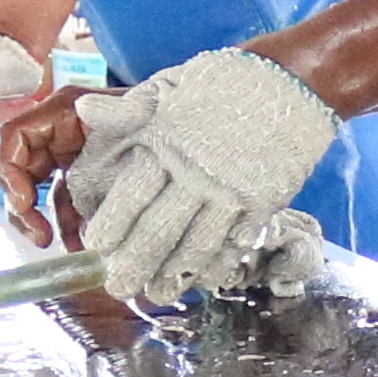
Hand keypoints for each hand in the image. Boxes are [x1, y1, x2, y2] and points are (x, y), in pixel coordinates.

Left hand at [57, 47, 340, 299]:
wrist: (294, 81)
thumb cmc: (226, 82)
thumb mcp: (170, 86)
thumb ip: (128, 110)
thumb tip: (84, 111)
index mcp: (167, 145)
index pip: (131, 196)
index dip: (112, 226)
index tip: (96, 248)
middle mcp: (196, 174)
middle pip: (158, 230)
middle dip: (135, 264)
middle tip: (118, 288)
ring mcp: (231, 193)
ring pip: (196, 245)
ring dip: (174, 275)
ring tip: (156, 295)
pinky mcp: (263, 203)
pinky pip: (236, 243)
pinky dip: (218, 265)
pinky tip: (204, 280)